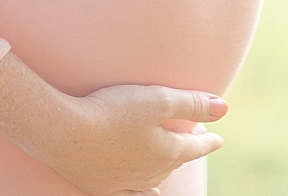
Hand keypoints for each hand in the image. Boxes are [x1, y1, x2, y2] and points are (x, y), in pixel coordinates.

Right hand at [0, 50, 227, 195]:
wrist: (63, 133)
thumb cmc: (111, 111)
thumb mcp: (158, 100)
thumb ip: (191, 104)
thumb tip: (224, 108)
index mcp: (166, 153)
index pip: (195, 148)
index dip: (207, 141)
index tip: (217, 139)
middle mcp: (149, 172)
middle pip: (174, 162)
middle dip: (185, 151)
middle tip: (192, 138)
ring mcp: (124, 183)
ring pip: (152, 180)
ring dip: (163, 169)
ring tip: (167, 165)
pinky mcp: (100, 186)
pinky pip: (128, 192)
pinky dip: (139, 188)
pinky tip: (139, 186)